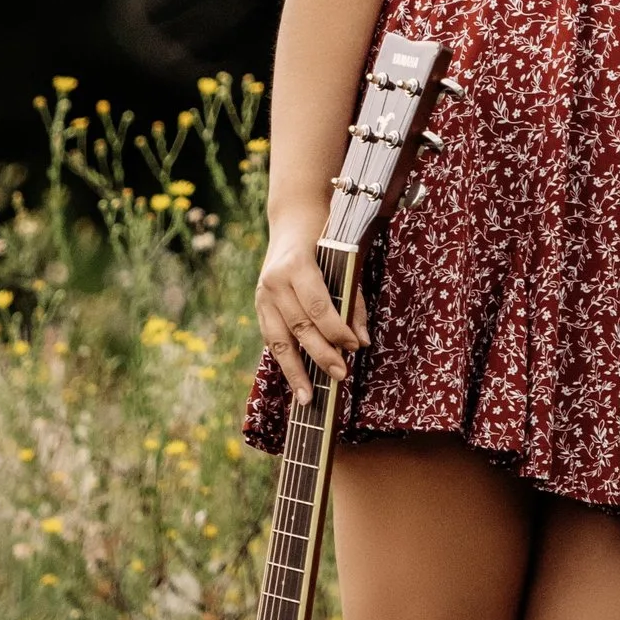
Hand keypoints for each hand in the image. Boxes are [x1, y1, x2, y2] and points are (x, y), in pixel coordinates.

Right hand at [255, 227, 366, 402]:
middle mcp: (275, 282)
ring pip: (278, 341)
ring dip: (295, 371)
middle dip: (321, 355)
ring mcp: (262, 295)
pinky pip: (271, 339)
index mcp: (297, 266)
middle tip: (341, 376)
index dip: (336, 331)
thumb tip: (361, 342)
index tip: (353, 348)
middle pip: (299, 327)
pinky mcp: (258, 306)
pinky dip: (285, 360)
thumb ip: (353, 303)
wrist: (293, 222)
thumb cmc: (326, 242)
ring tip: (307, 398)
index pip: (317, 306)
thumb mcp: (345, 263)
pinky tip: (296, 379)